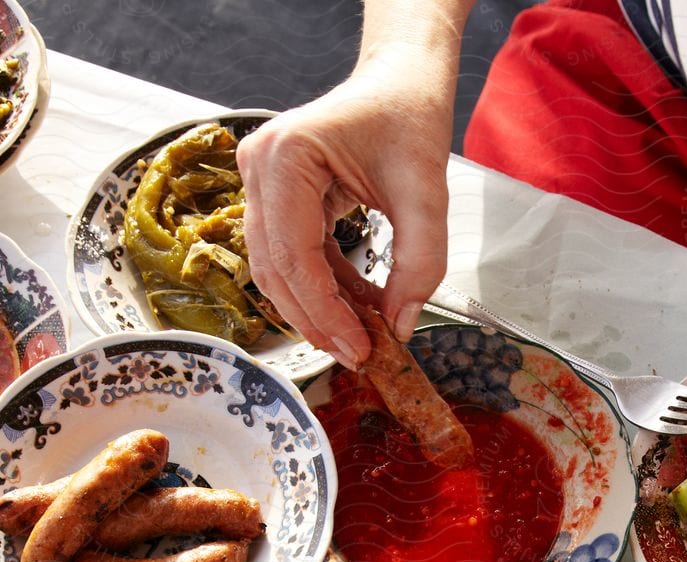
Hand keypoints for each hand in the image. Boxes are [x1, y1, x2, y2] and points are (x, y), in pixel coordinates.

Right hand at [239, 53, 456, 365]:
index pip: (294, 255)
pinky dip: (324, 285)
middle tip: (358, 355)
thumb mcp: (428, 191)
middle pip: (275, 268)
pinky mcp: (272, 195)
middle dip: (317, 319)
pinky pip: (291, 255)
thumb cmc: (409, 115)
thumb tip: (400, 326)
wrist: (400, 80)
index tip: (360, 347)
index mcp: (287, 154)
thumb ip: (421, 261)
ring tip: (362, 336)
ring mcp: (259, 180)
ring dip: (318, 307)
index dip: (324, 311)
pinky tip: (358, 305)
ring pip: (277, 269)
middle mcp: (259, 166)